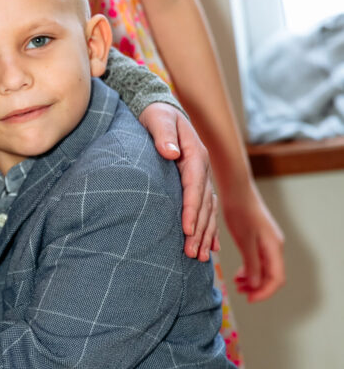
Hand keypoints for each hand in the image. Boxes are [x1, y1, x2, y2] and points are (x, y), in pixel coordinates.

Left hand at [138, 103, 218, 260]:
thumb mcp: (158, 119)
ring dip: (205, 235)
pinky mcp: (196, 184)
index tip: (187, 229)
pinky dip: (210, 229)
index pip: (194, 186)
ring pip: (207, 210)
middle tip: (191, 253)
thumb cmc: (157, 115)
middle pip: (204, 204)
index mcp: (195, 154)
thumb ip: (163, 134)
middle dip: (199, 230)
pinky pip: (206, 209)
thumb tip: (171, 152)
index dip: (191, 208)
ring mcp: (201, 177)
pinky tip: (211, 248)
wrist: (162, 111)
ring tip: (199, 257)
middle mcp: (202, 168)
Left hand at [221, 183, 284, 301]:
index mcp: (273, 247)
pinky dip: (250, 269)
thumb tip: (256, 285)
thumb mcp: (244, 241)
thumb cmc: (239, 213)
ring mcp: (268, 242)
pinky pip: (259, 260)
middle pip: (272, 276)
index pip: (276, 278)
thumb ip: (251, 263)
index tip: (248, 299)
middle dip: (257, 287)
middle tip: (239, 292)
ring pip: (265, 269)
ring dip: (253, 280)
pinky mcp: (260, 239)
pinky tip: (238, 273)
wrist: (236, 190)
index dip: (264, 292)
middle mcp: (274, 246)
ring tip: (236, 284)